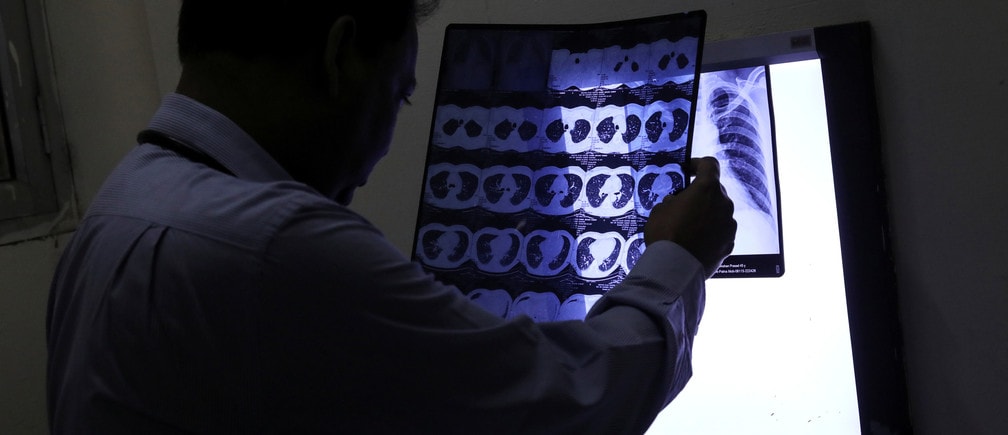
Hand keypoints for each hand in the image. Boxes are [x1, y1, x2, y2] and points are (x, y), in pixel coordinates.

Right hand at [644, 157, 736, 277]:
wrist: (675, 268)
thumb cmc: (665, 233)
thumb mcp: (659, 210)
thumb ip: (673, 201)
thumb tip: (677, 203)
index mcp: (707, 188)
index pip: (710, 165)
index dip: (698, 164)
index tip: (688, 170)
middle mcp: (724, 203)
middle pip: (715, 190)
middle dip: (701, 194)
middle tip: (684, 204)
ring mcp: (730, 224)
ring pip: (719, 212)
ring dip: (707, 214)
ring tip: (690, 227)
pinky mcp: (730, 243)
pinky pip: (721, 231)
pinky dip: (711, 232)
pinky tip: (697, 242)